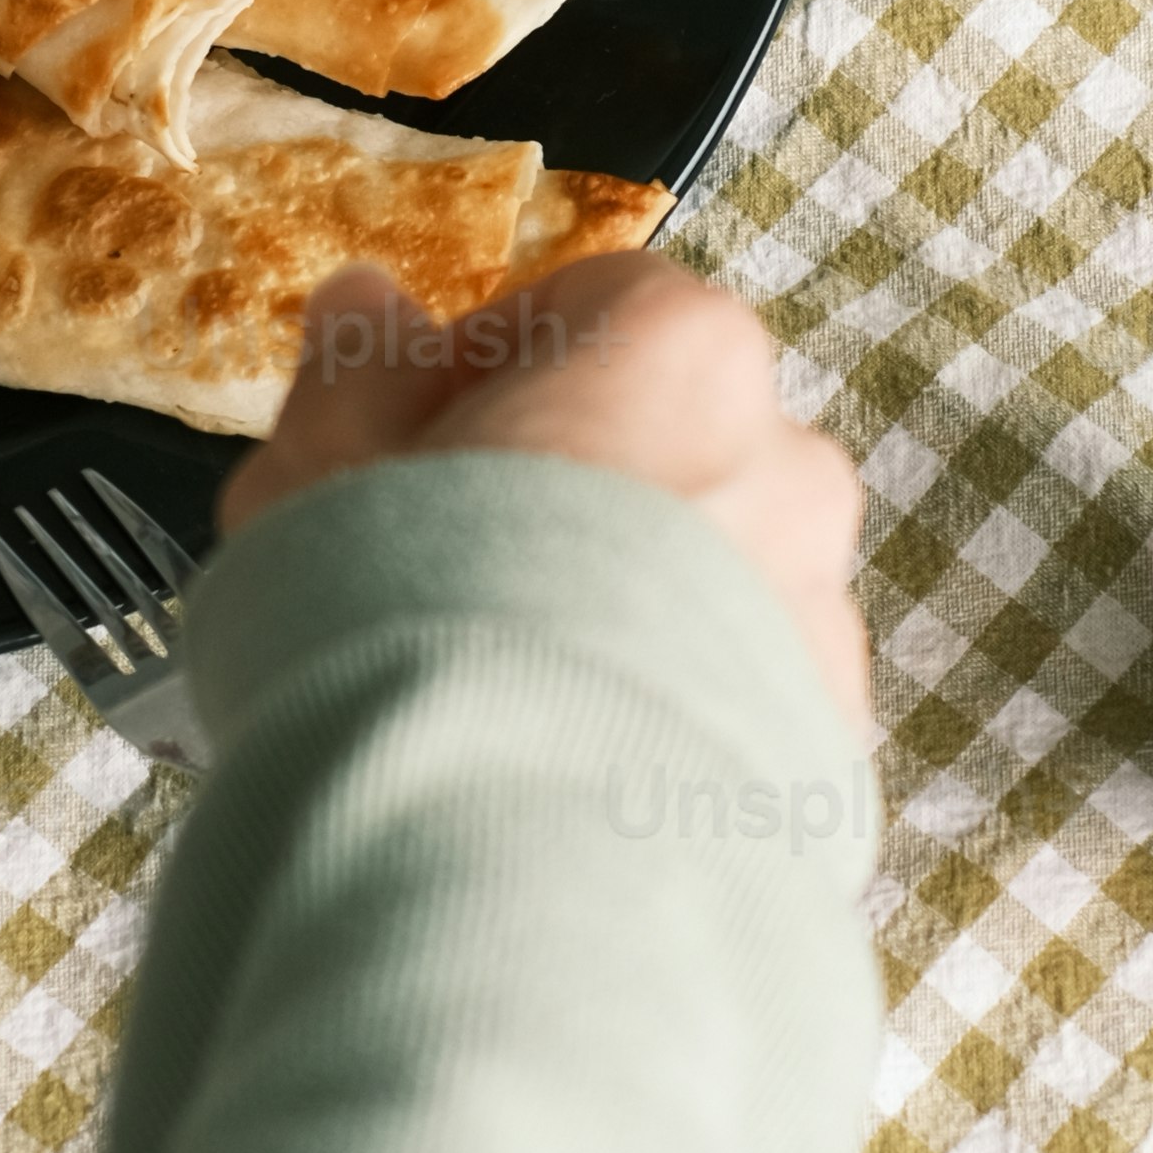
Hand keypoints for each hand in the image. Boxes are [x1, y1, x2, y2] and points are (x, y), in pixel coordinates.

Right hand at [224, 250, 870, 732]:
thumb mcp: (324, 460)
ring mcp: (823, 610)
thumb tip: (367, 307)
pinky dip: (663, 718)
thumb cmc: (403, 606)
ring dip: (623, 609)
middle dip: (568, 491)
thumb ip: (356, 368)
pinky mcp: (827, 750)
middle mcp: (788, 462)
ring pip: (707, 579)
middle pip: (665, 444)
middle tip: (443, 574)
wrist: (509, 845)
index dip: (486, 369)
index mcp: (682, 350)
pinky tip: (566, 770)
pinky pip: (732, 703)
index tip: (408, 446)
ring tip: (504, 693)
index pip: (592, 309)